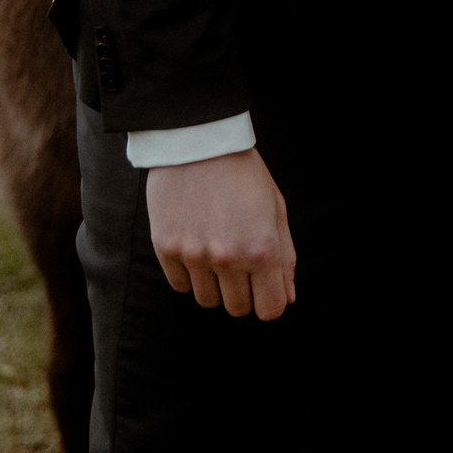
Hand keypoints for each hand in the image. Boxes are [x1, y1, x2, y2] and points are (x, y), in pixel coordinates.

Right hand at [145, 148, 296, 319]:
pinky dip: (189, 274)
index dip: (269, 302)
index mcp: (262, 249)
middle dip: (242, 293)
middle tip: (239, 264)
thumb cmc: (245, 175)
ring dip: (214, 284)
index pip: (269, 310)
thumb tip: (287, 299)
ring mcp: (194, 254)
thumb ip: (285, 258)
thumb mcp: (276, 210)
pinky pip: (180, 286)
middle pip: (236, 309)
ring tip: (216, 249)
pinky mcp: (166, 248)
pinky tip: (195, 244)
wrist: (199, 142)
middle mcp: (227, 257)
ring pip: (207, 300)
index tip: (264, 289)